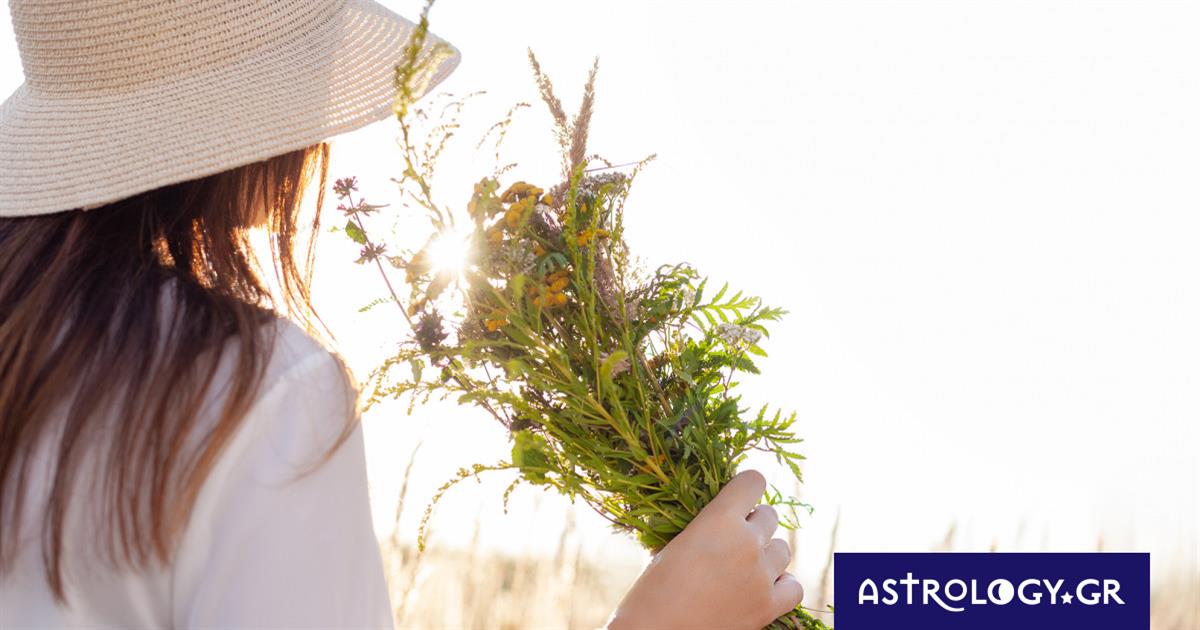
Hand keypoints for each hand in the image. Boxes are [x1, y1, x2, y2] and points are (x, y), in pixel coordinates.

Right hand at [608, 470, 803, 629]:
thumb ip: (702, 529)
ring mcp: (761, 576)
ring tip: (744, 566)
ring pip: (783, 549)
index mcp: (718, 520)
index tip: (738, 498)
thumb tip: (718, 521)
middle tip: (732, 540)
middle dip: (753, 524)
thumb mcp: (671, 546)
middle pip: (770, 516)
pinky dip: (782, 584)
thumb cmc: (651, 591)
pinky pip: (793, 586)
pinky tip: (764, 586)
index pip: (753, 482)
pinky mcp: (768, 607)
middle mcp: (746, 543)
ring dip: (766, 553)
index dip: (746, 487)